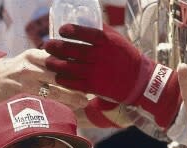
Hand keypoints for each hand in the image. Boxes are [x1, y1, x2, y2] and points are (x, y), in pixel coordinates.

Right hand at [0, 49, 87, 109]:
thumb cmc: (10, 73)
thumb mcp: (26, 61)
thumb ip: (46, 63)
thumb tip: (71, 67)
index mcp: (33, 56)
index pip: (59, 60)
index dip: (75, 68)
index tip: (89, 76)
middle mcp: (29, 68)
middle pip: (58, 76)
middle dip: (75, 85)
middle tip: (89, 94)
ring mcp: (23, 84)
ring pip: (51, 91)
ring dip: (69, 98)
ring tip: (82, 103)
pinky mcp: (18, 98)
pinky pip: (40, 104)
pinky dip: (53, 108)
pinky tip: (64, 112)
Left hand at [45, 25, 179, 125]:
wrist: (139, 81)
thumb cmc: (126, 56)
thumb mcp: (117, 40)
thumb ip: (101, 32)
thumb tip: (83, 21)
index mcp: (107, 42)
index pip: (86, 34)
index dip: (72, 31)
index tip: (62, 30)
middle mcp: (101, 57)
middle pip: (74, 51)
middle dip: (58, 48)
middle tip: (47, 45)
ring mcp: (97, 73)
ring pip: (71, 68)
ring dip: (56, 64)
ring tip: (48, 61)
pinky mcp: (95, 87)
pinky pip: (75, 83)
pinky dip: (64, 79)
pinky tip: (58, 76)